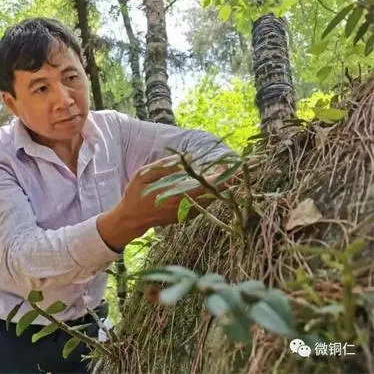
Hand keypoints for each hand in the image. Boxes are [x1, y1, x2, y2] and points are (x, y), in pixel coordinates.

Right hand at [97, 155, 242, 250]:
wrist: (131, 219)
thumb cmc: (135, 195)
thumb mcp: (144, 175)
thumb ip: (165, 166)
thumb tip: (186, 158)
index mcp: (176, 194)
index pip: (205, 183)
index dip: (220, 175)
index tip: (233, 165)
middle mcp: (185, 205)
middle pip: (213, 192)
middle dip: (229, 180)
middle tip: (246, 168)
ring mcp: (187, 212)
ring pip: (211, 199)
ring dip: (224, 188)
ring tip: (238, 174)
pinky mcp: (186, 216)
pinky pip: (205, 204)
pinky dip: (214, 194)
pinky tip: (221, 185)